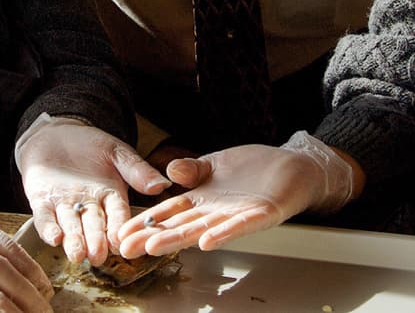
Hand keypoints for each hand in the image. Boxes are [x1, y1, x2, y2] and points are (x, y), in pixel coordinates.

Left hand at [15, 113, 170, 264]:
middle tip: (98, 257)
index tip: (122, 242)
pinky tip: (53, 238)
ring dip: (73, 242)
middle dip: (96, 242)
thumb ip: (137, 169)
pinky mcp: (42, 201)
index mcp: (111, 196)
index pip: (118, 215)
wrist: (55, 133)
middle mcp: (89, 206)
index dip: (119, 229)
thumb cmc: (89, 143)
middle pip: (94, 226)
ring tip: (77, 255)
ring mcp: (65, 206)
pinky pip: (44, 217)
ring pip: (70, 227)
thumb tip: (163, 184)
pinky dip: (48, 228)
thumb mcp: (116, 152)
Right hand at [116, 131, 354, 257]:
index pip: (168, 213)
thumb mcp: (214, 164)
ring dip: (179, 239)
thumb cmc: (253, 169)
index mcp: (202, 199)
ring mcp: (237, 215)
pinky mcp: (261, 214)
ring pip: (203, 230)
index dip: (145, 222)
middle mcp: (216, 212)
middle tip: (126, 249)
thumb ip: (192, 169)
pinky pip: (240, 226)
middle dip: (152, 237)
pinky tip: (206, 242)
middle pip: (179, 226)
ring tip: (155, 247)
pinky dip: (223, 234)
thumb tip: (170, 169)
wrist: (292, 166)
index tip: (121, 233)